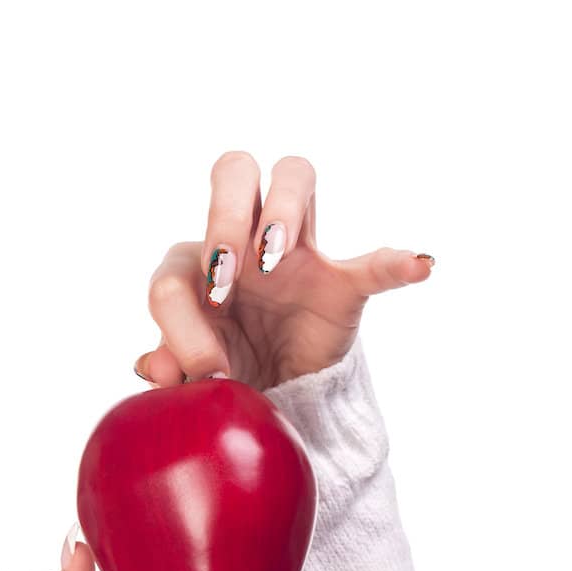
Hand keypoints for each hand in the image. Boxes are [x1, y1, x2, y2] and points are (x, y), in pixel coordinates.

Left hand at [132, 151, 434, 390]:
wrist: (276, 397)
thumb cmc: (225, 367)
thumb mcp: (191, 372)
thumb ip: (170, 364)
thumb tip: (152, 367)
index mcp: (196, 265)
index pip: (176, 268)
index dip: (181, 313)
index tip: (203, 362)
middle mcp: (243, 239)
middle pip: (232, 172)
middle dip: (223, 216)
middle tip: (228, 273)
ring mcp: (296, 252)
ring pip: (293, 176)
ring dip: (283, 209)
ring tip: (274, 258)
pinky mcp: (342, 282)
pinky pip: (374, 264)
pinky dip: (397, 262)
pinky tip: (419, 266)